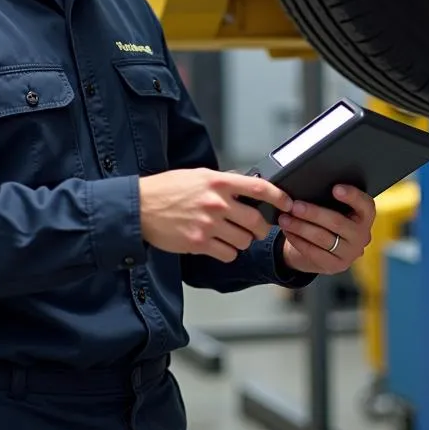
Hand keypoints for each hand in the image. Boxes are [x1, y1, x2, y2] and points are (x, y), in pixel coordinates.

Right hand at [139, 168, 292, 262]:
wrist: (140, 207)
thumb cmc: (167, 189)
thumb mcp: (198, 176)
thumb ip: (223, 182)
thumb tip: (246, 188)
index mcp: (219, 181)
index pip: (260, 189)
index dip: (280, 197)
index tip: (288, 204)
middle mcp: (217, 202)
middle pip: (257, 221)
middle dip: (261, 228)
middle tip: (257, 229)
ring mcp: (209, 224)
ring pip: (244, 240)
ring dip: (242, 241)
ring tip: (231, 235)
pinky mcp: (199, 243)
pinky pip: (228, 254)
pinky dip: (228, 252)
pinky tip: (218, 245)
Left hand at [277, 185, 375, 274]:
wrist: (324, 248)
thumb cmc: (329, 219)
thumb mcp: (335, 208)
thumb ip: (330, 199)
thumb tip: (308, 188)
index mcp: (366, 216)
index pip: (365, 205)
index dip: (352, 196)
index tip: (335, 188)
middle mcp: (362, 236)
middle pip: (337, 222)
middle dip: (313, 213)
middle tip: (295, 206)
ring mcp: (350, 253)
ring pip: (323, 238)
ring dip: (300, 227)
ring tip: (285, 218)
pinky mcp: (335, 265)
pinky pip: (314, 252)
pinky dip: (298, 240)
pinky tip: (288, 232)